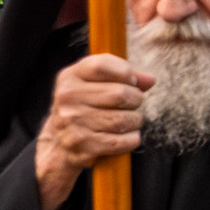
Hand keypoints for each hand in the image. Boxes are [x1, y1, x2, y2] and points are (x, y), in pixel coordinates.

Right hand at [34, 52, 151, 209]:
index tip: (131, 81)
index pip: (102, 65)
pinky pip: (121, 141)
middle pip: (120, 94)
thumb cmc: (83, 109)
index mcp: (70, 77)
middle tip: (134, 104)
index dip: (125, 72)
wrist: (59, 145)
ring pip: (123, 119)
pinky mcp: (83, 145)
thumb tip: (150, 79)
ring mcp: (73, 122)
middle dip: (136, 99)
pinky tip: (128, 136)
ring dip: (135, 121)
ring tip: (130, 121)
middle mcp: (68, 97)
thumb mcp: (94, 86)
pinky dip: (132, 139)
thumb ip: (122, 77)